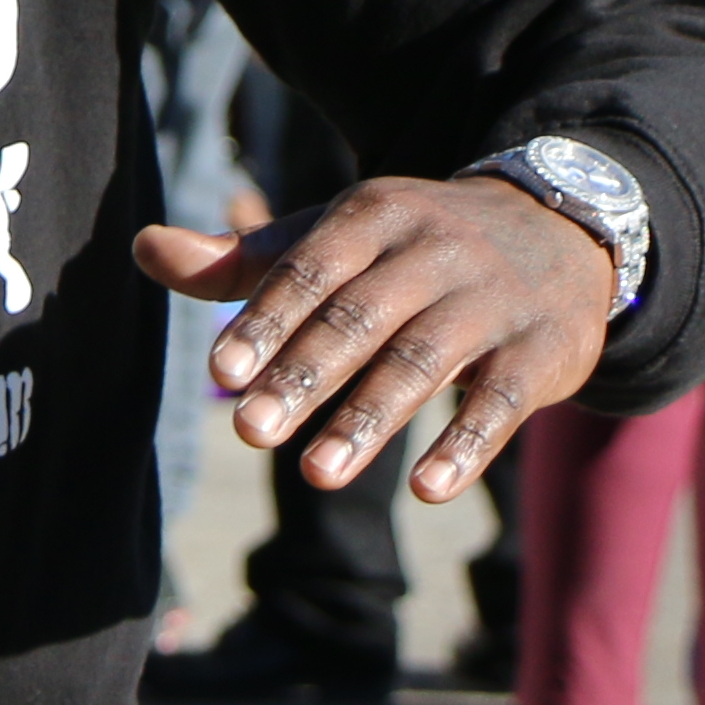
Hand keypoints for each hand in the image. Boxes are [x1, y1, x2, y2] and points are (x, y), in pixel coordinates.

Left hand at [135, 175, 619, 508]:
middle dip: (304, 375)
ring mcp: (492, 299)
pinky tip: (425, 490)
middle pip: (361, 316)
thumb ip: (244, 261)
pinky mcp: (541, 349)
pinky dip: (464, 445)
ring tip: (315, 475)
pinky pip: (501, 402)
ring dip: (369, 419)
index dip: (267, 318)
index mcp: (374, 214)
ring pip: (424, 361)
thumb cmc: (414, 249)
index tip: (222, 373)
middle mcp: (435, 249)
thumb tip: (143, 249)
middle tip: (249, 432)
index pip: (312, 267)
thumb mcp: (337, 239)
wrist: (561, 230)